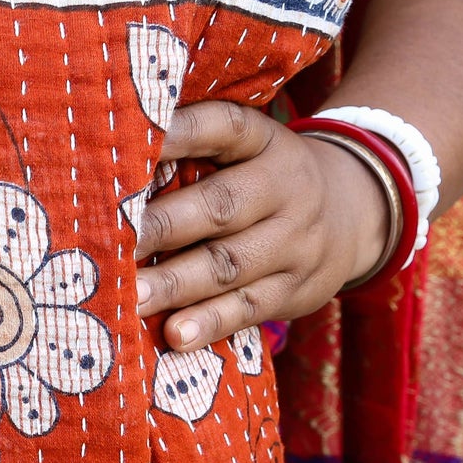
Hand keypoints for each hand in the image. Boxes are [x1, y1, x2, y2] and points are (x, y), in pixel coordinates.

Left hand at [134, 102, 392, 351]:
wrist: (353, 212)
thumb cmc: (260, 179)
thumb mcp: (243, 151)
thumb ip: (191, 155)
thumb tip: (108, 174)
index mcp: (262, 141)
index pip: (223, 127)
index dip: (179, 134)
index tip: (131, 145)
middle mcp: (284, 186)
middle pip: (221, 205)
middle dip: (162, 225)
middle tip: (110, 242)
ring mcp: (295, 241)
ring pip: (230, 263)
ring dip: (176, 283)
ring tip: (131, 296)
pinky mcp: (297, 288)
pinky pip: (250, 307)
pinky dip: (211, 322)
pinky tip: (176, 335)